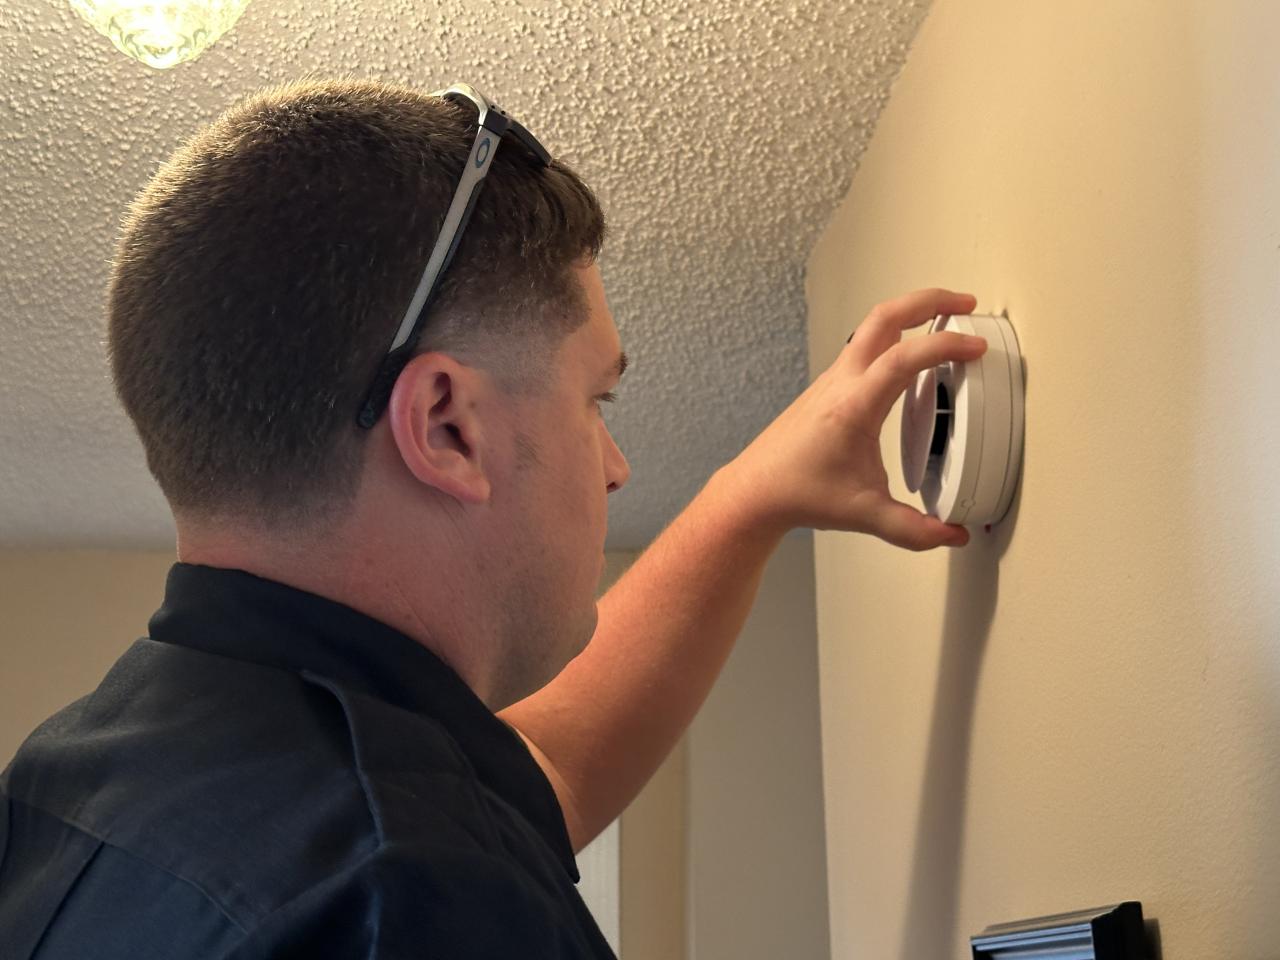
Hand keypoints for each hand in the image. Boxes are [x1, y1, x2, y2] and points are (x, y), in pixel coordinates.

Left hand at [728, 288, 987, 550]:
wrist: (756, 490)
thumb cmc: (798, 493)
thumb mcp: (863, 513)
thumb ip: (912, 530)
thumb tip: (953, 535)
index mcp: (853, 406)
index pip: (904, 358)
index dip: (944, 346)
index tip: (977, 347)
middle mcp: (842, 382)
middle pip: (885, 316)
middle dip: (929, 300)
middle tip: (966, 302)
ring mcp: (833, 379)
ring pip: (872, 326)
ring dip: (910, 313)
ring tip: (946, 318)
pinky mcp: (830, 385)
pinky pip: (866, 345)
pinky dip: (895, 335)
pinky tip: (911, 354)